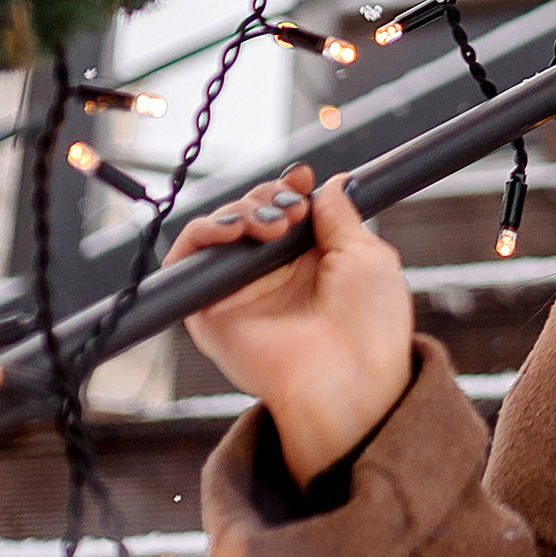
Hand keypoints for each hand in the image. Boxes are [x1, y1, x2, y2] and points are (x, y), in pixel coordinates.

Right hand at [165, 163, 413, 483]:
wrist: (350, 379)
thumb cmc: (370, 329)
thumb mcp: (368, 256)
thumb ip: (342, 217)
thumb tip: (330, 184)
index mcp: (310, 264)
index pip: (283, 212)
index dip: (288, 189)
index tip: (303, 177)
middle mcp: (271, 276)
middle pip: (249, 213)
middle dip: (268, 197)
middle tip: (294, 212)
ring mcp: (239, 293)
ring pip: (218, 230)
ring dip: (242, 211)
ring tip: (274, 227)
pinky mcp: (208, 312)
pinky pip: (186, 263)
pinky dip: (203, 233)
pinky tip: (235, 230)